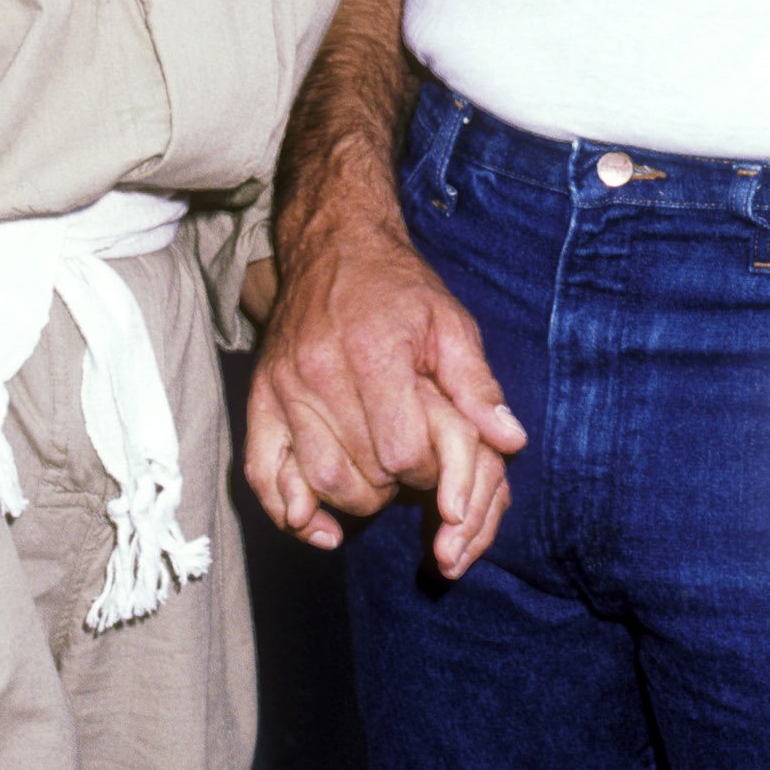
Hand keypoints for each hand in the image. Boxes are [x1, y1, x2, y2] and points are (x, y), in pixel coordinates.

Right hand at [245, 215, 524, 576]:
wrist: (333, 246)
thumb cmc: (400, 289)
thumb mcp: (451, 323)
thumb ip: (478, 386)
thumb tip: (510, 441)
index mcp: (375, 352)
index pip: (403, 452)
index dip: (432, 473)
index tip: (442, 462)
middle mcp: (320, 371)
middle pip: (364, 473)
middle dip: (398, 487)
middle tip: (415, 468)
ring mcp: (283, 387)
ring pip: (319, 479)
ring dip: (356, 499)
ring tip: (380, 479)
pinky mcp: (258, 398)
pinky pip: (261, 473)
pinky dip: (288, 510)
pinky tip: (318, 523)